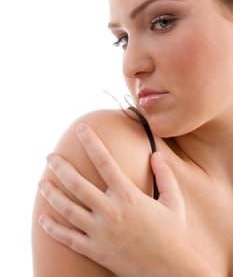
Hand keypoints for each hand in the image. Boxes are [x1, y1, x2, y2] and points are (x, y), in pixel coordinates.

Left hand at [38, 124, 212, 276]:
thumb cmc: (173, 234)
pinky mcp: (95, 250)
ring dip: (51, 193)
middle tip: (50, 156)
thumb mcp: (174, 202)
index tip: (81, 128)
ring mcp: (100, 232)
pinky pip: (68, 238)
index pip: (104, 161)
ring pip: (68, 209)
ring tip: (41, 182)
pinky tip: (42, 217)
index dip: (91, 142)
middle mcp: (110, 211)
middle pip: (77, 184)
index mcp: (128, 196)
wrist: (171, 271)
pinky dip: (53, 228)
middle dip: (61, 167)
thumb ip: (165, 176)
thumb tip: (156, 155)